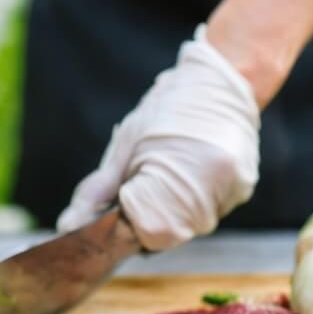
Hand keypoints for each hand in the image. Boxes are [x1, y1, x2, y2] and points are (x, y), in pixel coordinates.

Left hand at [56, 26, 259, 250]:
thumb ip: (98, 190)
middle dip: (149, 218)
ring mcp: (233, 189)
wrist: (222, 80)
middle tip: (144, 184)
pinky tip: (190, 173)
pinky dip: (192, 202)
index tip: (123, 202)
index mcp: (180, 170)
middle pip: (170, 233)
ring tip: (169, 173)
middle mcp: (213, 185)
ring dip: (171, 212)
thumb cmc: (167, 108)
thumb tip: (68, 225)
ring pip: (191, 227)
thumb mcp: (126, 145)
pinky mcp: (244, 189)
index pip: (147, 230)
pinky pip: (210, 212)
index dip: (129, 222)